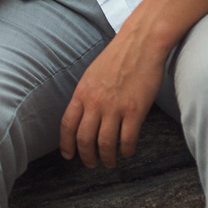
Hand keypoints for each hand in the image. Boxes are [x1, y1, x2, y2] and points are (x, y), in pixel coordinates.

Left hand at [60, 28, 166, 167]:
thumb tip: (82, 115)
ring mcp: (115, 108)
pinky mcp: (135, 111)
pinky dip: (126, 151)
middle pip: (85, 139)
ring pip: (105, 144)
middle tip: (91, 164)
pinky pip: (127, 140)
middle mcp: (95, 103)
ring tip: (109, 163)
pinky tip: (127, 152)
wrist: (140, 44)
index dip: (66, 144)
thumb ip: (86, 95)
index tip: (68, 155)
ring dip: (106, 158)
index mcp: (82, 93)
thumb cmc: (117, 57)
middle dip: (86, 157)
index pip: (68, 125)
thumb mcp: (92, 75)